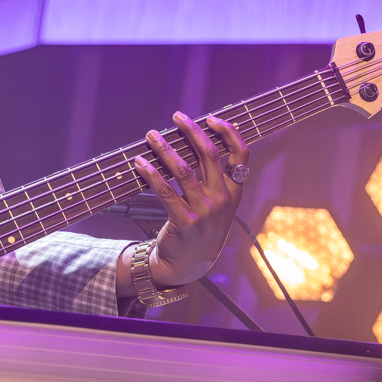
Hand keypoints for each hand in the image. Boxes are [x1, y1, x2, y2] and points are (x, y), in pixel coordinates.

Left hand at [133, 112, 248, 287]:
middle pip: (209, 154)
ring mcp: (204, 210)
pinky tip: (140, 163)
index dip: (228, 132)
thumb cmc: (201, 229)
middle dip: (192, 131)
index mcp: (234, 192)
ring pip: (183, 169)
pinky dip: (150, 173)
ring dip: (164, 148)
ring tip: (151, 136)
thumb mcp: (218, 206)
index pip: (240, 155)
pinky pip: (164, 190)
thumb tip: (195, 143)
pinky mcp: (184, 220)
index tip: (211, 119)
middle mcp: (222, 199)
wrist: (190, 265)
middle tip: (177, 117)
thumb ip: (213, 179)